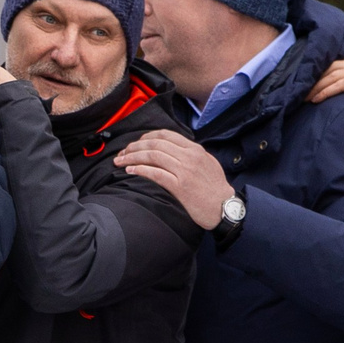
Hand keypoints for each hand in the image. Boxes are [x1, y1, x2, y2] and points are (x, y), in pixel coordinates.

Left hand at [115, 130, 235, 229]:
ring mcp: (184, 170)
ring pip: (152, 156)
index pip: (165, 135)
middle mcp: (189, 156)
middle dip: (134, 147)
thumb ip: (191, 154)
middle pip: (155, 144)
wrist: (224, 207)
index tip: (135, 143)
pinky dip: (140, 170)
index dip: (146, 137)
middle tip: (121, 152)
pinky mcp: (179, 186)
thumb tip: (173, 150)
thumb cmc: (215, 188)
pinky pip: (155, 173)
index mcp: (195, 149)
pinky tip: (129, 170)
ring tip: (120, 161)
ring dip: (132, 157)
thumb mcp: (207, 163)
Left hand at [310, 57, 343, 117]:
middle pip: (337, 67)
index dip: (326, 74)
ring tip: (305, 97)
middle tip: (303, 90)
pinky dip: (327, 91)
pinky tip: (316, 99)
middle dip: (318, 78)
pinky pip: (341, 83)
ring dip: (318, 86)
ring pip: (336, 74)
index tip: (312, 85)